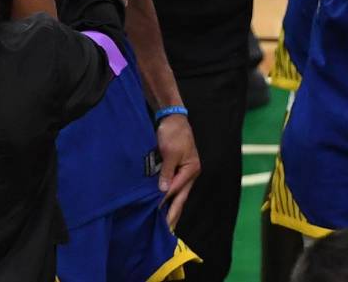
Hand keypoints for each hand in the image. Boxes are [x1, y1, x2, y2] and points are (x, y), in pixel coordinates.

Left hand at [156, 113, 199, 228]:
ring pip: (176, 193)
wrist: (172, 117)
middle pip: (180, 197)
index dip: (165, 202)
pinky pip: (172, 185)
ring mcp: (183, 171)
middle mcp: (189, 173)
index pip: (176, 190)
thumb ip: (167, 172)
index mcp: (191, 170)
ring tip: (165, 223)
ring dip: (170, 206)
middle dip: (174, 213)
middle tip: (167, 230)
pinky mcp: (175, 168)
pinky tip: (162, 204)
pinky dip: (167, 196)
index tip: (156, 214)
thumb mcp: (169, 152)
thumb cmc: (173, 133)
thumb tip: (163, 192)